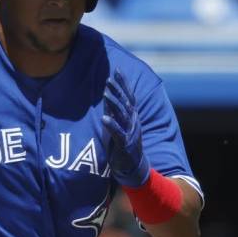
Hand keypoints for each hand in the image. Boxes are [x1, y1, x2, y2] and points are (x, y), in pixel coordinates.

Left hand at [101, 69, 149, 186]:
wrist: (133, 166)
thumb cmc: (124, 143)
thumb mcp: (119, 123)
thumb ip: (114, 110)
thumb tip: (107, 94)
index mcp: (132, 115)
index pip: (128, 95)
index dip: (123, 83)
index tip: (117, 70)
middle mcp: (133, 121)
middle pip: (125, 103)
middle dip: (117, 90)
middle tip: (109, 79)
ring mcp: (130, 132)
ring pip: (122, 115)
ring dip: (114, 104)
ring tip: (105, 94)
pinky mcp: (125, 144)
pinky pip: (118, 133)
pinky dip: (111, 125)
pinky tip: (104, 118)